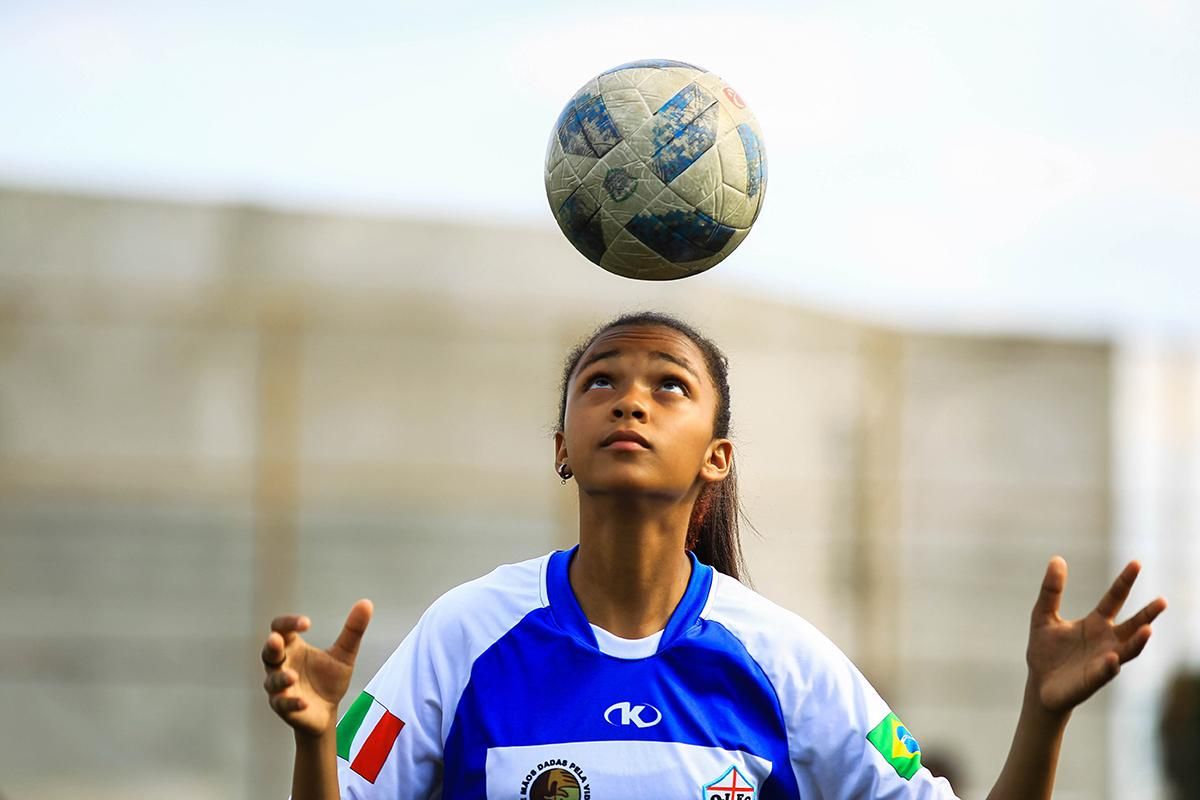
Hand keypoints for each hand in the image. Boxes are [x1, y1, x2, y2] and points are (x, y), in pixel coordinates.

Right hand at [261, 599, 373, 737]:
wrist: (327, 712)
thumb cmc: (329, 680)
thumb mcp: (344, 654)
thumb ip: (353, 630)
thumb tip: (367, 603)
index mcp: (293, 647)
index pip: (281, 629)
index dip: (289, 623)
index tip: (307, 623)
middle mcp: (282, 665)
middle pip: (269, 652)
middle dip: (271, 646)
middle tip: (275, 639)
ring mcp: (280, 687)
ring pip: (272, 680)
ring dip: (281, 678)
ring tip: (293, 676)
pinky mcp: (284, 707)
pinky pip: (283, 704)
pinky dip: (292, 702)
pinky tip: (304, 702)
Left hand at [1027, 558, 1165, 713]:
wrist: (1039, 684)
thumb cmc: (1045, 650)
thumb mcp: (1043, 615)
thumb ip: (1051, 590)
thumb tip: (1057, 558)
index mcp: (1095, 623)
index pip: (1115, 598)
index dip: (1125, 581)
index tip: (1136, 562)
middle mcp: (1106, 641)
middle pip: (1132, 625)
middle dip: (1147, 614)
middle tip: (1162, 601)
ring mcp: (1104, 661)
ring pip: (1128, 650)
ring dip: (1138, 641)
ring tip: (1148, 629)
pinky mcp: (1093, 680)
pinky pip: (1105, 672)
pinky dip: (1110, 666)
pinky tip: (1112, 658)